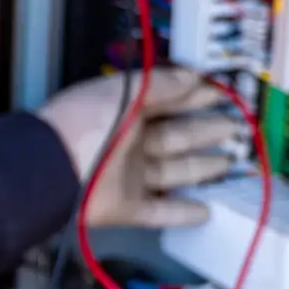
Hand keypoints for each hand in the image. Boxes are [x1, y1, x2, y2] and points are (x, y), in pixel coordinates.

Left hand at [35, 68, 239, 228]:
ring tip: (230, 163)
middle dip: (206, 131)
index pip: (168, 102)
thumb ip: (160, 85)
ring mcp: (128, 176)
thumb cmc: (87, 123)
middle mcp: (129, 142)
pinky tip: (206, 211)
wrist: (51, 169)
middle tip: (237, 128)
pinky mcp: (126, 207)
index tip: (224, 94)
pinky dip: (181, 213)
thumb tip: (194, 76)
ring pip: (173, 172)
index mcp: (126, 111)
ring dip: (201, 168)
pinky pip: (158, 210)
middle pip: (175, 137)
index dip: (195, 98)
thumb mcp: (124, 94)